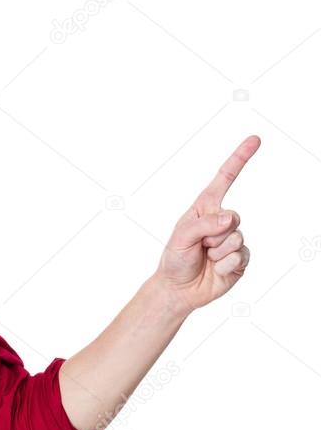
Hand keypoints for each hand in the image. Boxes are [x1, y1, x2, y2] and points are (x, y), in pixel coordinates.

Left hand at [154, 134, 260, 315]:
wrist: (180, 289)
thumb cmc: (175, 259)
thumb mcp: (180, 238)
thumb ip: (203, 224)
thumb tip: (230, 219)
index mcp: (205, 208)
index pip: (224, 179)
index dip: (239, 159)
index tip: (255, 139)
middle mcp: (222, 221)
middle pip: (233, 217)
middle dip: (213, 234)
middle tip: (199, 247)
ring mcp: (234, 239)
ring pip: (236, 238)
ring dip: (217, 251)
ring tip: (205, 258)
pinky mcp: (241, 258)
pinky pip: (239, 257)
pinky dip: (224, 265)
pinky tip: (215, 269)